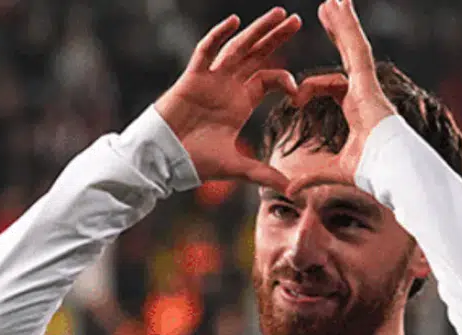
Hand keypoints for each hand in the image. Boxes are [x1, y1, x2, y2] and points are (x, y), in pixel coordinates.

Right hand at [154, 9, 301, 189]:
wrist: (163, 161)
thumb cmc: (194, 161)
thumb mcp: (236, 167)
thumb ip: (263, 173)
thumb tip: (290, 190)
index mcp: (240, 103)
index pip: (268, 80)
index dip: (285, 80)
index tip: (298, 90)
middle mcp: (228, 86)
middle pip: (257, 55)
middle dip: (276, 37)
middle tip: (297, 20)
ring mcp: (211, 80)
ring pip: (237, 47)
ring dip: (258, 30)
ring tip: (280, 14)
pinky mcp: (192, 79)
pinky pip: (206, 52)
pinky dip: (218, 36)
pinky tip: (234, 21)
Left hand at [288, 0, 397, 193]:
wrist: (392, 169)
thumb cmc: (372, 173)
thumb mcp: (332, 171)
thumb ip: (309, 176)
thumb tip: (286, 191)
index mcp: (357, 109)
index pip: (332, 87)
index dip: (311, 88)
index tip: (295, 99)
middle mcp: (364, 92)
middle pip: (346, 57)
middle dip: (336, 34)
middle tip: (325, 13)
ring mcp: (368, 84)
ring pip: (353, 46)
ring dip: (343, 22)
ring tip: (333, 0)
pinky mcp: (368, 80)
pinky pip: (356, 47)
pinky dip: (349, 27)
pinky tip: (340, 6)